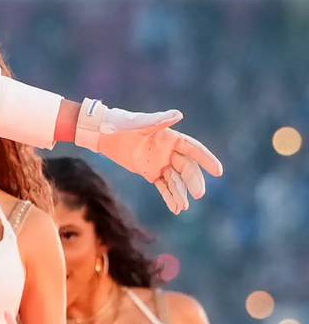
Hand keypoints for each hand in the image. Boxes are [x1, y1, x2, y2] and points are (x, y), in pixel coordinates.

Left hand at [77, 103, 222, 213]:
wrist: (105, 133)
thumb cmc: (123, 123)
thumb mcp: (141, 123)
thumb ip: (159, 121)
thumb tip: (179, 114)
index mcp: (172, 138)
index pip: (194, 150)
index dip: (206, 160)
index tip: (218, 171)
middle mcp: (169, 152)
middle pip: (186, 168)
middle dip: (193, 181)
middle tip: (199, 194)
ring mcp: (160, 163)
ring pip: (175, 180)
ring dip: (181, 193)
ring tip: (183, 207)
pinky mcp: (149, 172)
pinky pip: (163, 186)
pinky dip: (169, 197)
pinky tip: (176, 209)